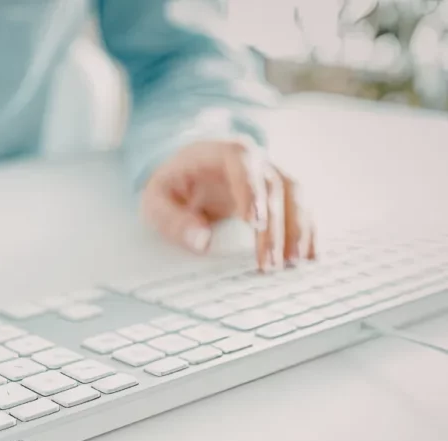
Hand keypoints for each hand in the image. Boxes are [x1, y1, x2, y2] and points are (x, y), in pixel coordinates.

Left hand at [140, 139, 315, 270]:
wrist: (185, 173)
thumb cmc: (171, 185)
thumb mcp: (155, 200)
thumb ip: (172, 219)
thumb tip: (201, 241)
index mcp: (221, 152)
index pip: (242, 163)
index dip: (251, 191)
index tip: (254, 223)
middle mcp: (254, 160)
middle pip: (274, 185)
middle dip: (275, 226)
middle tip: (269, 262)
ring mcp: (271, 174)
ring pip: (296, 195)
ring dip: (299, 230)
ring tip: (294, 263)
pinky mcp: (280, 193)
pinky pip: (302, 208)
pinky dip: (309, 231)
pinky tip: (310, 256)